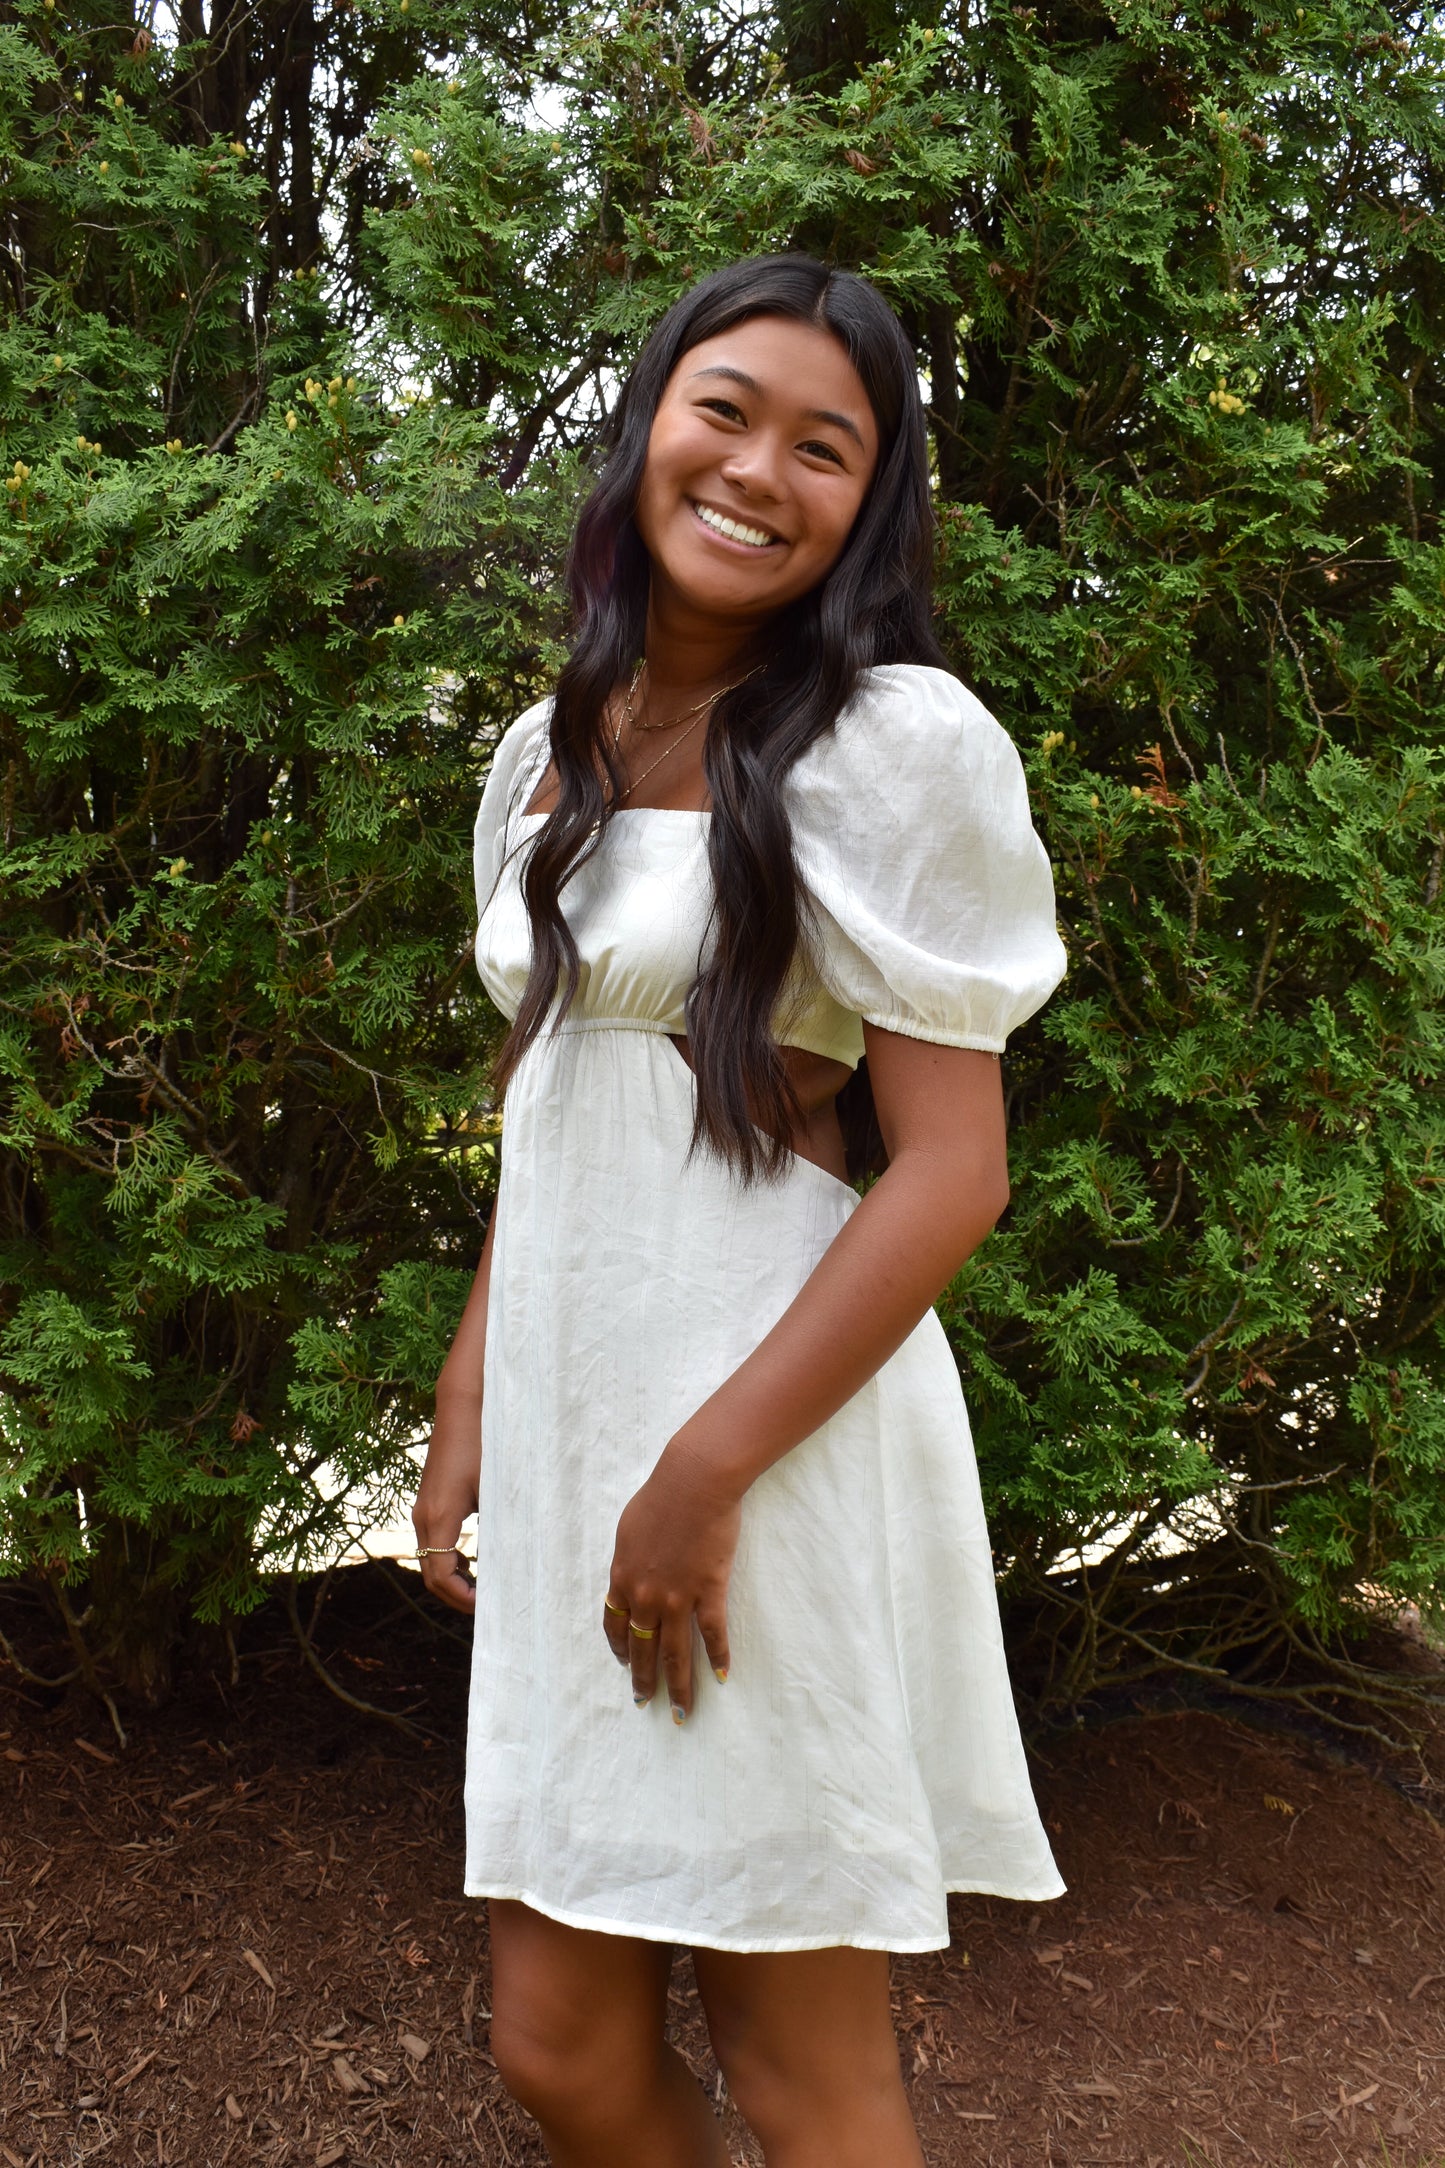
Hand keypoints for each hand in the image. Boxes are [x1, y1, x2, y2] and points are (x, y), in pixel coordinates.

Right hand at [412, 1395, 481, 1616]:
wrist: (464, 1408)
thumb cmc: (485, 1444)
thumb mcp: (498, 1488)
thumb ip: (501, 1525)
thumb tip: (514, 1561)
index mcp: (439, 1517)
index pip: (439, 1576)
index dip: (461, 1598)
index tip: (486, 1608)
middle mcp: (423, 1516)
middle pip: (430, 1574)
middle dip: (456, 1595)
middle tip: (487, 1607)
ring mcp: (422, 1509)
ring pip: (429, 1559)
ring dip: (452, 1578)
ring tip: (483, 1589)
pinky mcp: (427, 1501)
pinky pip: (432, 1542)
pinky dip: (448, 1559)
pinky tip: (473, 1561)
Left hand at [603, 1431, 740, 1721]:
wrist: (693, 1483)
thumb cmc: (660, 1496)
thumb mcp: (629, 1529)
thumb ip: (628, 1558)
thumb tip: (629, 1573)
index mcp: (623, 1578)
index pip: (616, 1625)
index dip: (619, 1649)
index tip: (624, 1665)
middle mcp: (646, 1596)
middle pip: (643, 1648)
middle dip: (644, 1679)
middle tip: (645, 1703)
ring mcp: (678, 1597)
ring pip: (676, 1653)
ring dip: (678, 1685)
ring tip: (681, 1711)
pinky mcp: (709, 1591)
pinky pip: (713, 1633)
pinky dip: (719, 1657)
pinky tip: (723, 1676)